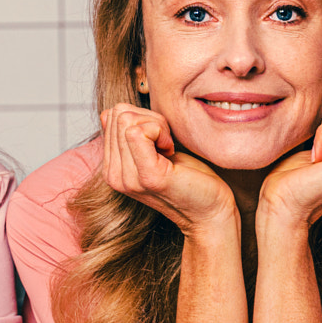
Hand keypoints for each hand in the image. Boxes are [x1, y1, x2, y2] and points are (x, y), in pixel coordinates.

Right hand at [100, 103, 236, 235]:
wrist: (210, 210)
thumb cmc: (187, 176)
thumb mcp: (150, 150)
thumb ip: (128, 133)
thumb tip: (111, 112)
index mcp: (111, 168)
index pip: (111, 115)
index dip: (142, 119)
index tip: (159, 141)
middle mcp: (113, 175)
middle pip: (119, 114)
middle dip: (149, 120)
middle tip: (166, 145)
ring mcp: (128, 178)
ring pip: (128, 119)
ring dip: (157, 126)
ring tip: (169, 150)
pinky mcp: (148, 176)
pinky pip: (139, 131)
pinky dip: (161, 132)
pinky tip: (171, 151)